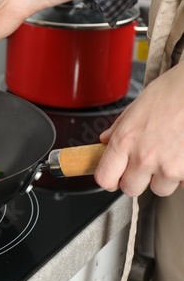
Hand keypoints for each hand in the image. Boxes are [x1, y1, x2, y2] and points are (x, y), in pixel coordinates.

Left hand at [95, 61, 183, 196]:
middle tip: (143, 165)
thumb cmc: (173, 91)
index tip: (114, 176)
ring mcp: (169, 167)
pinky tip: (182, 154)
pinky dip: (183, 174)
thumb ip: (118, 128)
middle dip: (136, 180)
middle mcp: (144, 157)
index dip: (109, 179)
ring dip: (162, 177)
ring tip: (169, 155)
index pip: (105, 178)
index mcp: (125, 141)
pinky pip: (182, 183)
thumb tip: (105, 140)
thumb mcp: (137, 106)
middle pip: (130, 189)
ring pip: (159, 188)